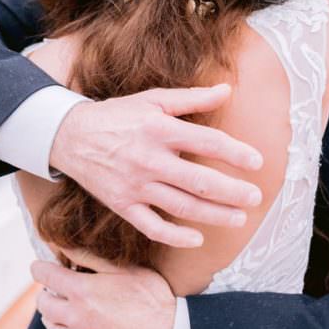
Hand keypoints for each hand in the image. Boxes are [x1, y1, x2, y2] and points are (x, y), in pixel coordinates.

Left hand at [32, 252, 175, 328]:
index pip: (44, 275)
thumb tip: (63, 245)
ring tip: (72, 308)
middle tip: (61, 288)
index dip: (40, 267)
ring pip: (51, 326)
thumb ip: (89, 257)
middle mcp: (76, 316)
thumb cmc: (151, 298)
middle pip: (43, 303)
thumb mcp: (124, 269)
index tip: (42, 267)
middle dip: (48, 292)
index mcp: (82, 290)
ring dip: (55, 314)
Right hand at [49, 84, 263, 247]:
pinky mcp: (122, 204)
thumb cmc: (118, 116)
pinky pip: (152, 226)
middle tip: (255, 197)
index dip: (235, 153)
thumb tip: (227, 90)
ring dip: (214, 215)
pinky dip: (175, 236)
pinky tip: (197, 239)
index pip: (207, 142)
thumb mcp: (153, 99)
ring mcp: (135, 185)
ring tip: (239, 218)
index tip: (257, 162)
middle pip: (199, 180)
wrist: (70, 136)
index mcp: (159, 129)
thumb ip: (192, 97)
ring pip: (181, 206)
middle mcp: (149, 158)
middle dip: (232, 191)